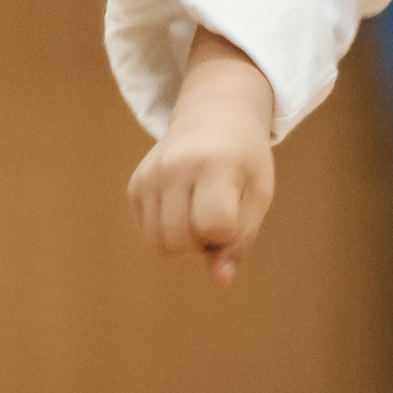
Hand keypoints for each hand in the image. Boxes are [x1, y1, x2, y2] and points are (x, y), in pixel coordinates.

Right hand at [129, 30, 276, 284]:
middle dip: (204, 241)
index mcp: (214, 163)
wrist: (214, 112)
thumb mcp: (257, 192)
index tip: (237, 212)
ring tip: (200, 211)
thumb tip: (220, 280)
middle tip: (219, 212)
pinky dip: (168, 231)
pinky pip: (148, 233)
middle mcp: (174, 166)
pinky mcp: (135, 184)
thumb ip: (240, 238)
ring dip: (184, 241)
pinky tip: (184, 205)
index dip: (229, 232)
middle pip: (180, 241)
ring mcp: (149, 174)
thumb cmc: (244, 157)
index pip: (213, 226)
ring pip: (159, 244)